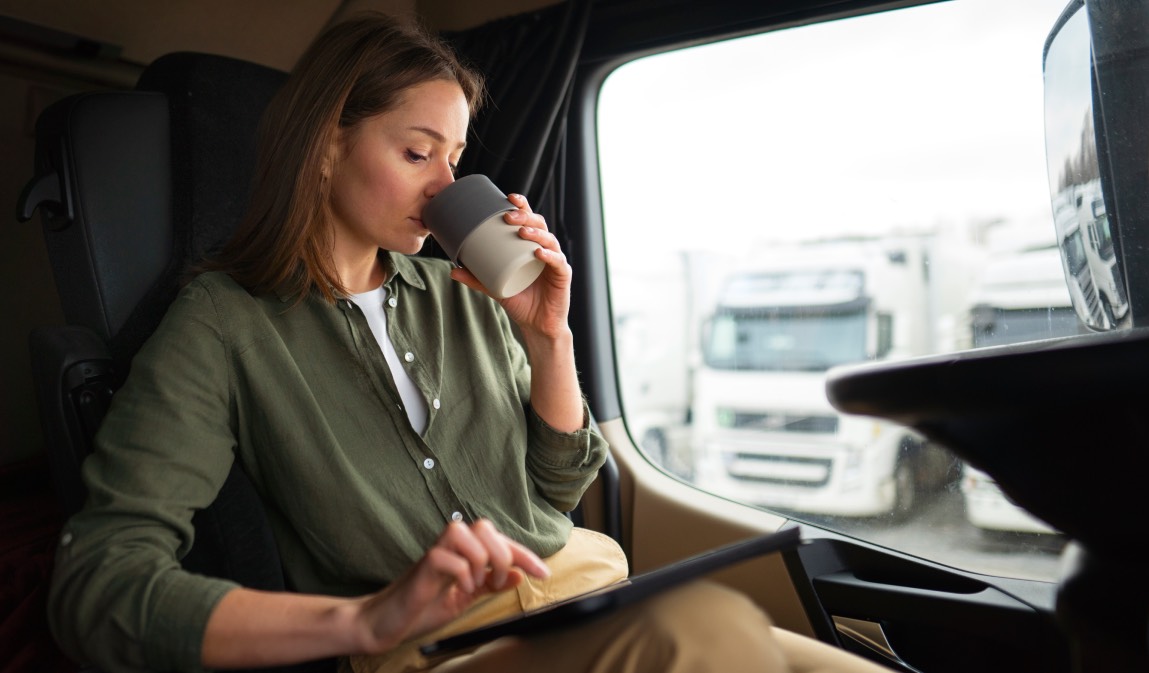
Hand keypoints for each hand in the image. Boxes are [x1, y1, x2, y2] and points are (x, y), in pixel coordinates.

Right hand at [353, 519, 549, 653]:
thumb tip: (519, 573)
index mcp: (463, 552)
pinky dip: (462, 574)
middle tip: (497, 582)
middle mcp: (450, 547)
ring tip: (479, 585)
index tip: (543, 573)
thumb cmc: (422, 607)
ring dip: (482, 560)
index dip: (525, 554)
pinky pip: (448, 557)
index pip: (499, 541)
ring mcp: (435, 553)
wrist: (384, 622)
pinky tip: (461, 589)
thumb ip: (490, 584)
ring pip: (467, 532)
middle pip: (486, 527)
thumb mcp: (465, 597)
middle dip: (503, 554)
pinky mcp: (421, 566)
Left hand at [450, 193, 571, 338]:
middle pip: (539, 225)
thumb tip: (452, 269)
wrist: (537, 325)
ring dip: (536, 233)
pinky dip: (549, 255)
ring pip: (549, 239)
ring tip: (521, 231)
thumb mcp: (494, 287)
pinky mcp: (563, 276)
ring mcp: (555, 261)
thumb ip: (476, 278)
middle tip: (508, 216)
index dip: (521, 206)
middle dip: (525, 216)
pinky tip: (538, 252)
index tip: (508, 197)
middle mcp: (545, 249)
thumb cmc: (520, 300)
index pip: (529, 220)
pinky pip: (558, 262)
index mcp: (530, 246)